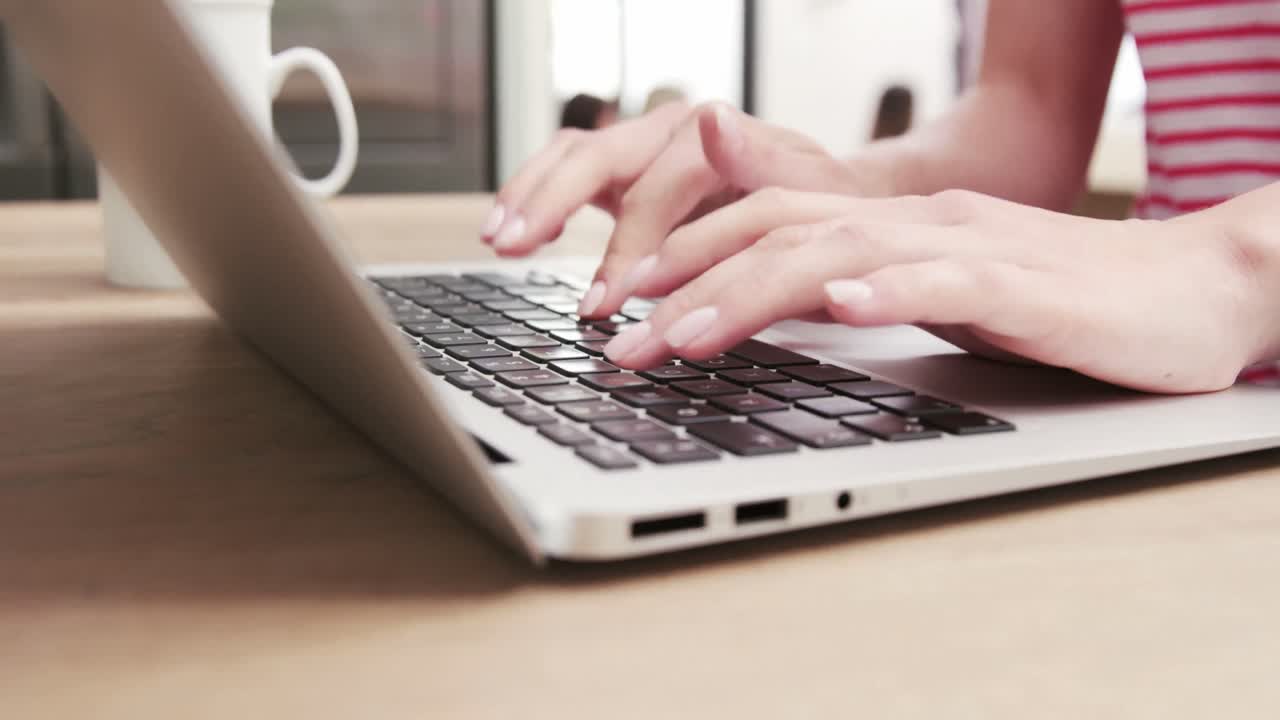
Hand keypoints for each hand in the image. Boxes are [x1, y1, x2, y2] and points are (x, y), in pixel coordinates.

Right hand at [481, 102, 888, 318]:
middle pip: (596, 157)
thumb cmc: (817, 202)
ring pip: (571, 156)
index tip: (605, 302)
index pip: (653, 189)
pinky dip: (537, 197)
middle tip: (515, 248)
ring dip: (530, 194)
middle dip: (551, 203)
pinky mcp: (625, 171)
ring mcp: (642, 147)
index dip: (625, 247)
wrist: (823, 197)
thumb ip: (760, 159)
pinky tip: (513, 233)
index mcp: (710, 134)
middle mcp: (668, 130)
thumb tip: (714, 119)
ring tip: (499, 239)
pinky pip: (570, 173)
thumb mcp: (808, 188)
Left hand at [601, 188, 1265, 393]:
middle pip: (780, 233)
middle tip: (620, 339)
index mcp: (892, 224)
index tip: (624, 301)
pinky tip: (843, 305)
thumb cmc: (1063, 300)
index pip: (768, 222)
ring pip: (842, 252)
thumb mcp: (940, 288)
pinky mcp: (1027, 285)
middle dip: (688, 284)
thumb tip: (785, 307)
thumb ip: (866, 287)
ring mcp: (971, 247)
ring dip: (754, 293)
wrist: (1193, 287)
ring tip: (685, 333)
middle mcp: (918, 223)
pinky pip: (950, 280)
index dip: (688, 254)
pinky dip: (890, 290)